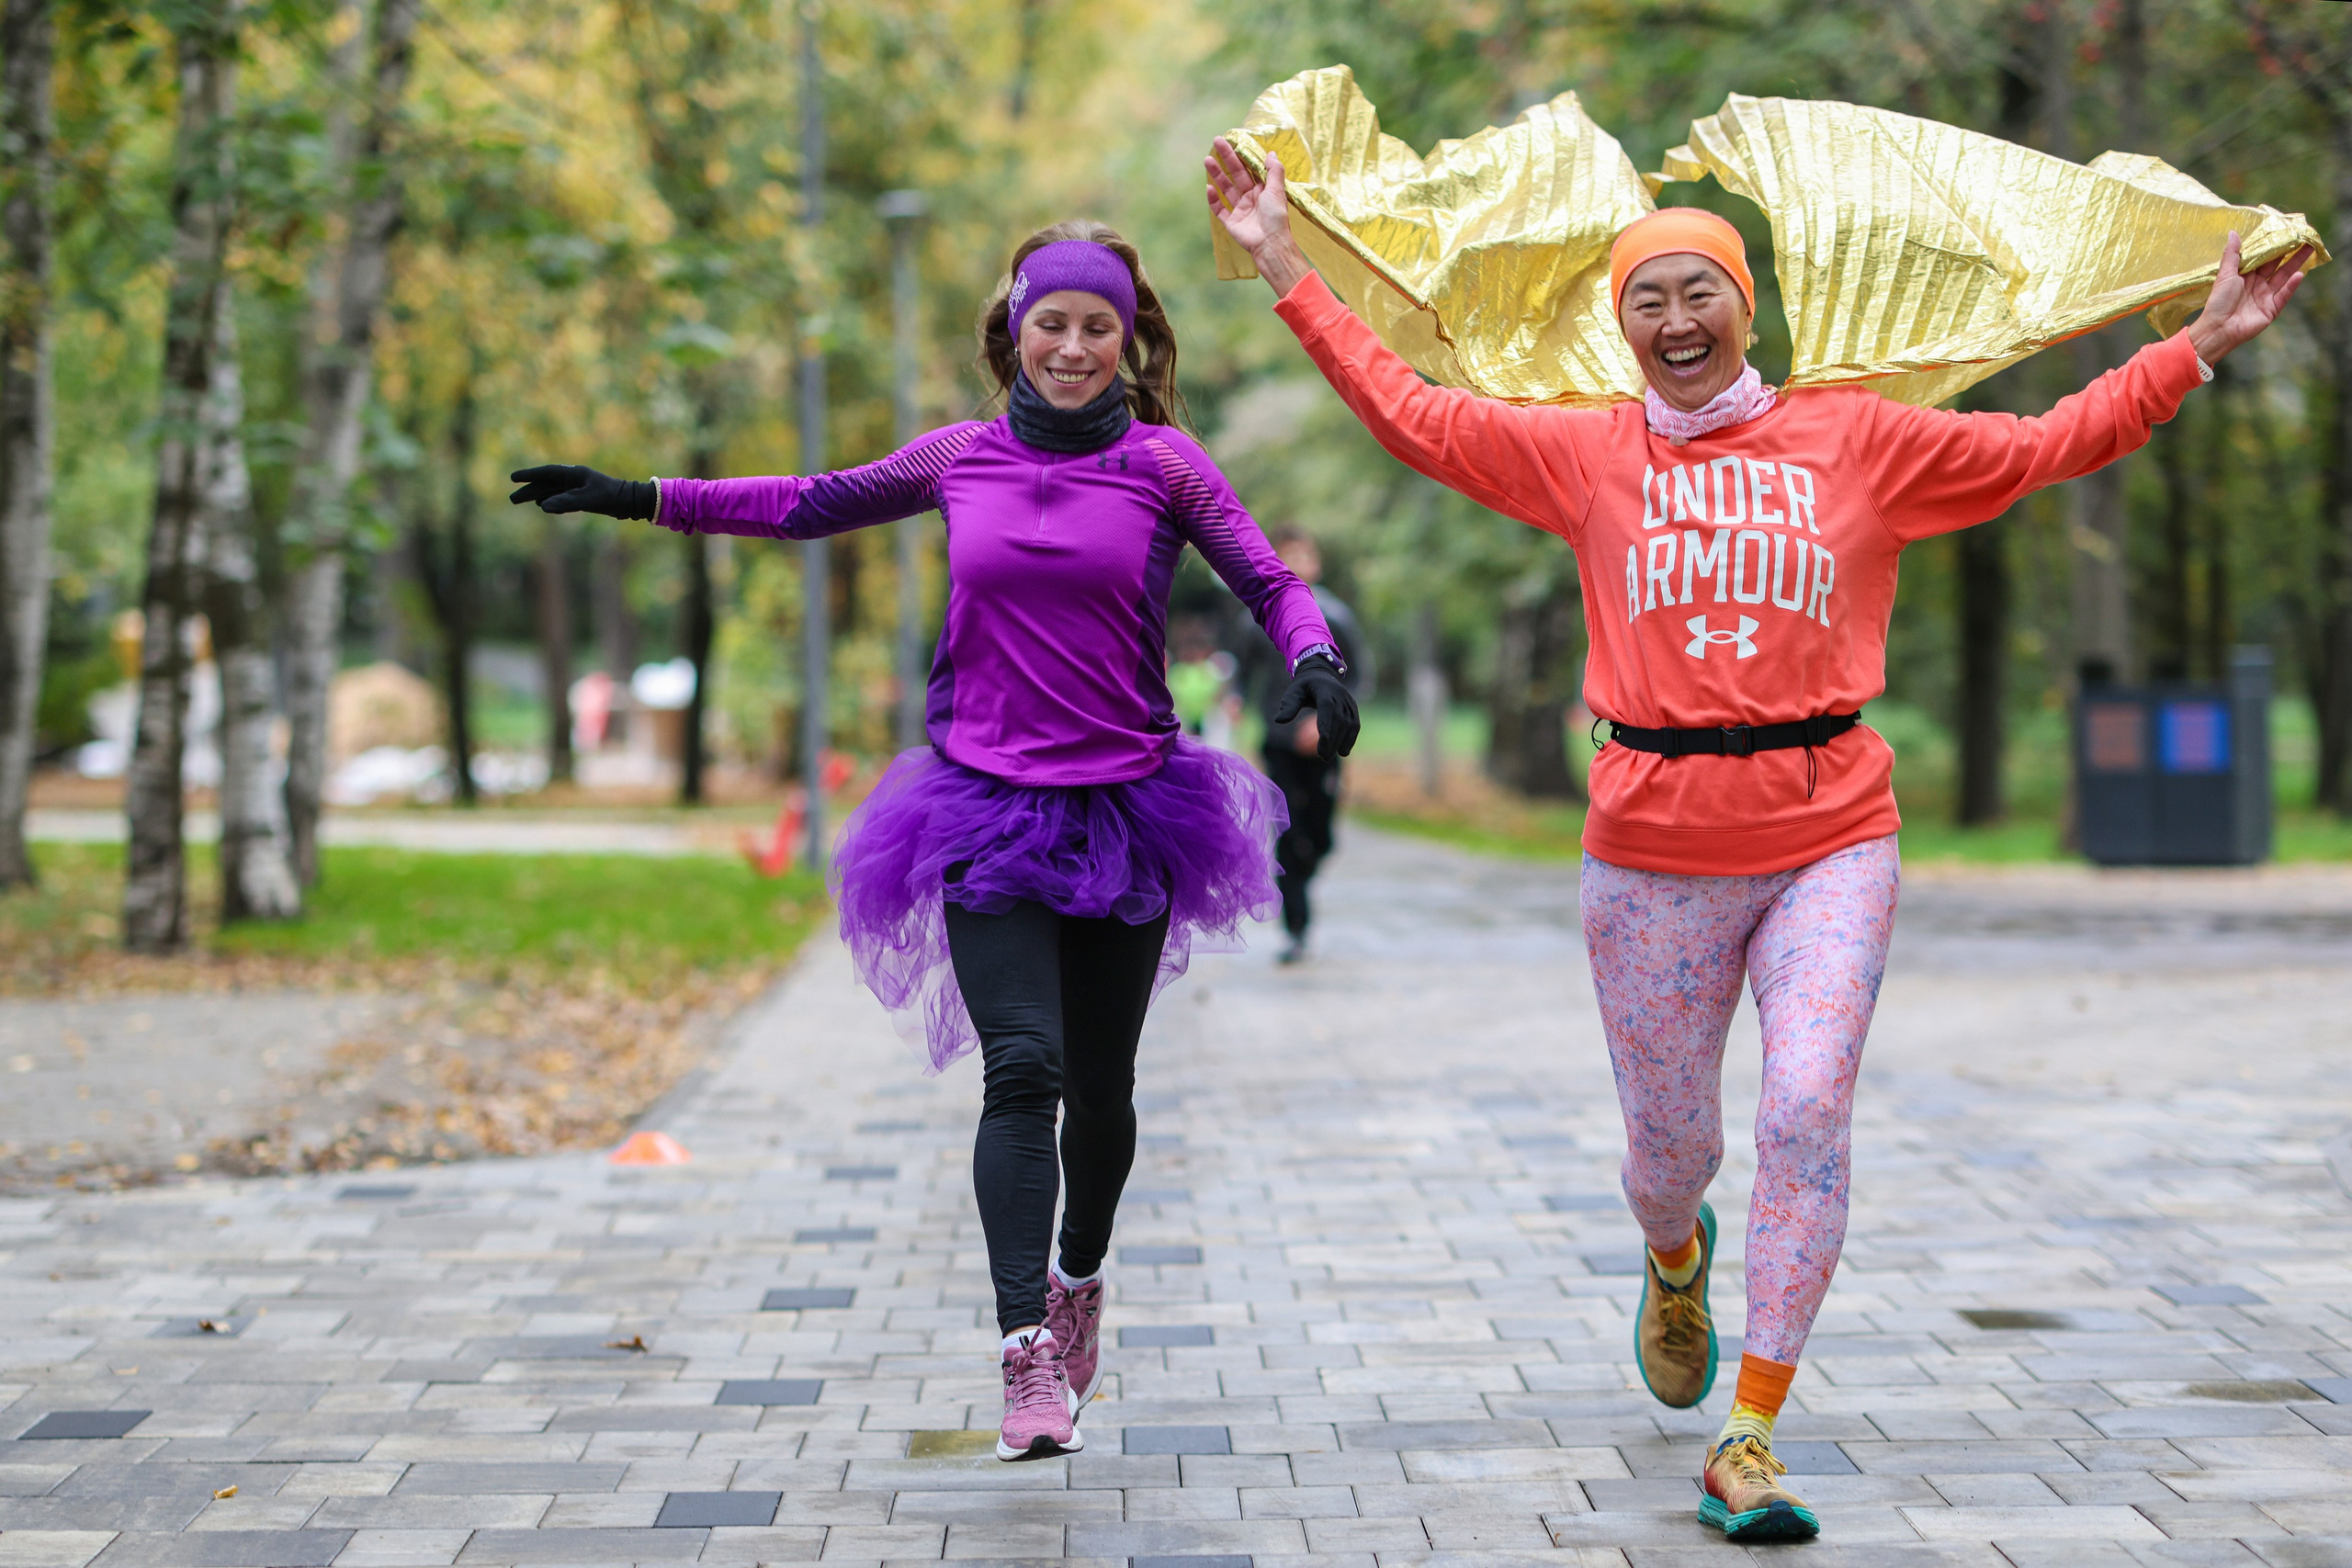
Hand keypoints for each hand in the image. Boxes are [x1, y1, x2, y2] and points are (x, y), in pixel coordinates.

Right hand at [508, 464, 656, 520]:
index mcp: (574, 473)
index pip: (546, 473)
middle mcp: (574, 478)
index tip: (513, 478)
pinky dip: (551, 501)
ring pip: (552, 491)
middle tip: (512, 499)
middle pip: (546, 483)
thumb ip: (565, 502)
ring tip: (522, 501)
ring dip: (537, 496)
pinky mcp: (583, 497)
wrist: (630, 501)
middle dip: (529, 490)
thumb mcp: (587, 500)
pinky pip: (562, 498)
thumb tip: (542, 506)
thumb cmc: (610, 497)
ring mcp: (578, 487)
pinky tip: (543, 505)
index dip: (529, 475)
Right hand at [1205, 137, 1314, 296]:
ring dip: (1217, 174)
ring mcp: (1240, 210)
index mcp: (1263, 190)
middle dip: (1226, 158)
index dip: (1241, 155)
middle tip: (1216, 142)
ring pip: (1226, 188)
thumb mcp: (1277, 190)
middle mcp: (1251, 198)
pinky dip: (1214, 199)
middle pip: (1236, 175)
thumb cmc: (1276, 217)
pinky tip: (1208, 188)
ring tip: (1207, 160)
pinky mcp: (1231, 223)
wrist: (1270, 244)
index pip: (1249, 168)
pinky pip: (1220, 209)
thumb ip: (1274, 171)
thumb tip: (1271, 153)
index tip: (1232, 141)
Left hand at [1272, 654, 1357, 758]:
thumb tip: (1279, 720)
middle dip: (1332, 739)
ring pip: (1348, 723)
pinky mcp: (1353, 708)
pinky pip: (1355, 725)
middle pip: (1338, 719)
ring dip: (1340, 742)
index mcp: (1324, 689)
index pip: (1327, 707)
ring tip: (1328, 756)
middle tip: (1323, 756)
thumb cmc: (1304, 686)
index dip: (1327, 724)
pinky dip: (1350, 739)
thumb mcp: (1293, 691)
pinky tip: (1343, 752)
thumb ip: (1288, 705)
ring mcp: (1348, 702)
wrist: (1322, 674)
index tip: (1323, 742)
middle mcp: (1340, 695)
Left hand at [2186, 232, 2312, 365]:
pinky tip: (2299, 274)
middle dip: (2290, 252)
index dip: (2274, 247)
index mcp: (2245, 275)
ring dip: (2296, 264)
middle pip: (2277, 265)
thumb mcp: (2225, 275)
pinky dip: (2291, 285)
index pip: (2263, 258)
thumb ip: (2232, 255)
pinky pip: (2284, 295)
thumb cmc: (2219, 301)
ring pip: (2284, 277)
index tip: (2286, 232)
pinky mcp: (2271, 309)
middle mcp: (2257, 284)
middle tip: (2303, 238)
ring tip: (2308, 250)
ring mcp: (2265, 296)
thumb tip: (2233, 232)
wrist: (2218, 329)